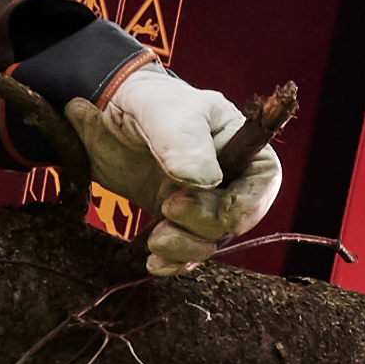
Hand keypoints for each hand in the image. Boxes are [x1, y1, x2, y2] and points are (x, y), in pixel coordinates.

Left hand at [0, 0, 286, 273]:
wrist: (100, 113)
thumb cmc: (142, 101)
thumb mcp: (163, 112)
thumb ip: (184, 142)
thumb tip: (206, 181)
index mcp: (235, 140)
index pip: (264, 177)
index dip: (251, 203)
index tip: (226, 216)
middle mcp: (224, 174)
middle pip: (235, 216)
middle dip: (205, 222)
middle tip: (169, 207)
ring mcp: (199, 198)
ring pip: (210, 239)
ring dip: (186, 247)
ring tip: (155, 239)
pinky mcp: (173, 218)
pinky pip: (185, 250)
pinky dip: (172, 262)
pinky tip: (154, 262)